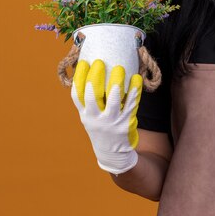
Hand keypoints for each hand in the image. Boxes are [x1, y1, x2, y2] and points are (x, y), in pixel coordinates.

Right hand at [71, 59, 142, 173]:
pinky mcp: (126, 123)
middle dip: (95, 78)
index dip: (79, 78)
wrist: (113, 153)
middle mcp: (96, 119)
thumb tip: (94, 71)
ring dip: (116, 83)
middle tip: (99, 62)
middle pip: (93, 96)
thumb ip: (91, 100)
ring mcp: (111, 121)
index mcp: (85, 115)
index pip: (78, 95)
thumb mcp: (91, 117)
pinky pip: (131, 104)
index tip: (83, 62)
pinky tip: (136, 78)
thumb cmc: (102, 128)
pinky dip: (134, 90)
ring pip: (113, 100)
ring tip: (119, 68)